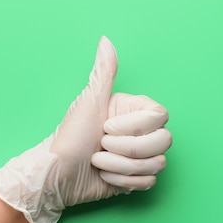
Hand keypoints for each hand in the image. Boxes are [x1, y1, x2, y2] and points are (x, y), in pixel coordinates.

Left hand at [0, 37, 171, 222]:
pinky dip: (123, 181)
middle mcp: (141, 133)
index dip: (135, 126)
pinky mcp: (137, 179)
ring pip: (157, 163)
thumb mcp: (88, 102)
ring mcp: (141, 157)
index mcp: (133, 112)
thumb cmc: (69, 137)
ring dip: (121, 166)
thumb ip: (103, 72)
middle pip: (164, 141)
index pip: (160, 117)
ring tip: (99, 161)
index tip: (107, 126)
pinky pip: (149, 181)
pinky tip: (105, 175)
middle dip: (129, 149)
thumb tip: (105, 40)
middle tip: (102, 145)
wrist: (58, 174)